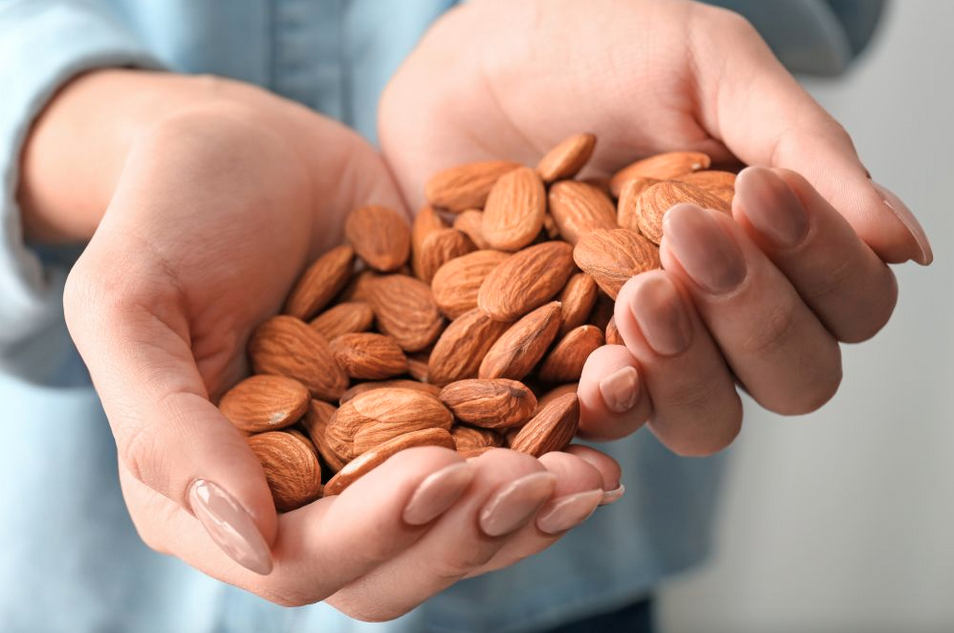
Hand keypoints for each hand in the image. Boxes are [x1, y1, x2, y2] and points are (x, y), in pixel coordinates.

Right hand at [22, 70, 619, 618]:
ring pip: (462, 516)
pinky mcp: (438, 392)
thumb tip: (244, 545)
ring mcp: (381, 445)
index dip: (374, 534)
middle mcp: (309, 489)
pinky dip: (553, 436)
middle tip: (538, 480)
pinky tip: (603, 409)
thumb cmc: (168, 212)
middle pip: (399, 560)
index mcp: (222, 492)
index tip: (438, 472)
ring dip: (530, 503)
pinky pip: (500, 438)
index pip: (302, 561)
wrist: (244, 145)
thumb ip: (163, 428)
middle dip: (471, 530)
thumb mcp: (130, 304)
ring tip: (590, 473)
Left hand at [379, 0, 932, 454]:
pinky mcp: (559, 368)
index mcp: (774, 245)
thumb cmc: (592, 51)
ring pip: (710, 421)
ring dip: (692, 368)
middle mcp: (719, 313)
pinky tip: (603, 364)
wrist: (469, 68)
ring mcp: (642, 348)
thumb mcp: (708, 69)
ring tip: (642, 294)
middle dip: (757, 317)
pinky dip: (613, 402)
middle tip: (690, 238)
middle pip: (794, 377)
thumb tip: (905, 245)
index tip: (757, 194)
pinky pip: (605, 422)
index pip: (849, 302)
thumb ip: (803, 148)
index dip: (822, 266)